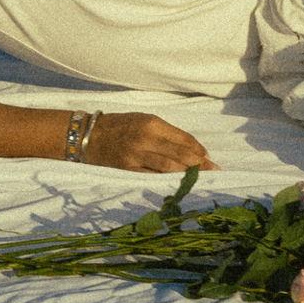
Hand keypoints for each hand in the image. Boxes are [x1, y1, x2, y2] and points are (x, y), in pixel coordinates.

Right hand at [84, 111, 213, 172]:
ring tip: (200, 177)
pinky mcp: (128, 169)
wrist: (90, 136)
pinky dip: (167, 179)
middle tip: (213, 171)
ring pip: (169, 166)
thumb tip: (191, 147)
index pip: (183, 138)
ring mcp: (137, 155)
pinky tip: (178, 182)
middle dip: (199, 163)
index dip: (198, 149)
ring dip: (187, 173)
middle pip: (179, 153)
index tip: (208, 157)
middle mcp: (146, 139)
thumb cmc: (121, 125)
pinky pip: (152, 176)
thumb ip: (166, 133)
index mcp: (152, 123)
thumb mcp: (144, 120)